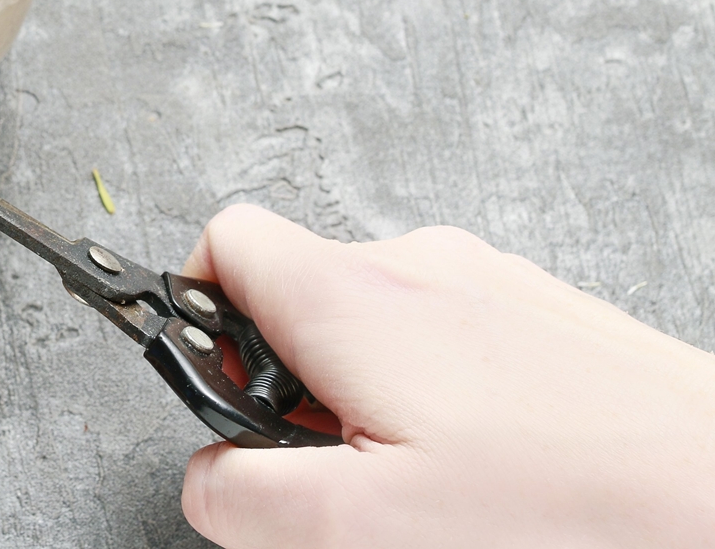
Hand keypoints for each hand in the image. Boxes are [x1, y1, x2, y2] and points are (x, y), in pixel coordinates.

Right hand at [179, 205, 714, 547]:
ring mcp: (485, 277)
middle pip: (295, 287)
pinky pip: (443, 328)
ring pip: (371, 313)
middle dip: (287, 378)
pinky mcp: (538, 308)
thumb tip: (206, 477)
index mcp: (350, 296)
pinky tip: (485, 459)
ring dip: (362, 388)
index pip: (223, 241)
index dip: (197, 312)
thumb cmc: (564, 509)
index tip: (224, 389)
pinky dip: (430, 385)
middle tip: (340, 466)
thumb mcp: (361, 528)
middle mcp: (415, 261)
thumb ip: (243, 499)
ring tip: (424, 475)